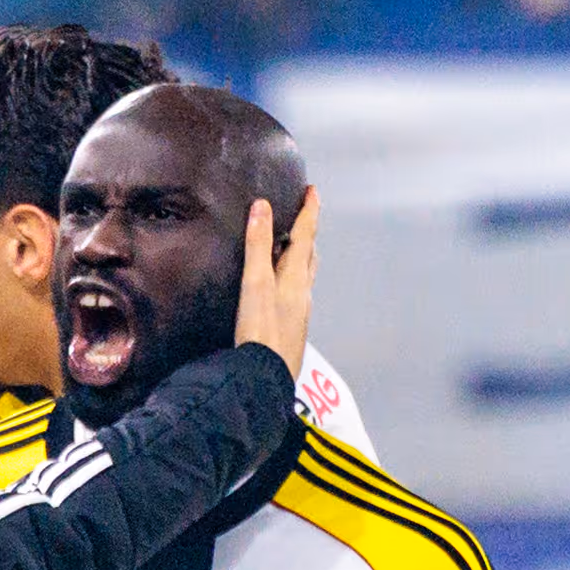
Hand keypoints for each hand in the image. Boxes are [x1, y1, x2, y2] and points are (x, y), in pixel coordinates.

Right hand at [231, 188, 318, 374]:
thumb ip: (258, 246)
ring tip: (295, 247)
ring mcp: (298, 312)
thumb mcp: (255, 284)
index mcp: (295, 277)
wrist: (266, 377)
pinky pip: (296, 294)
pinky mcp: (291, 328)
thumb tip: (263, 207)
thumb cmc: (261, 332)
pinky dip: (293, 279)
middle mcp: (302, 293)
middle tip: (305, 216)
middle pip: (309, 255)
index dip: (309, 212)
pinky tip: (282, 289)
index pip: (305, 236)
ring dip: (302, 257)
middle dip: (308, 233)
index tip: (313, 191)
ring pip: (305, 276)